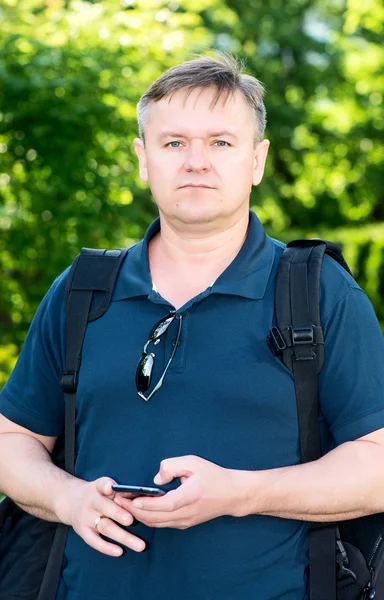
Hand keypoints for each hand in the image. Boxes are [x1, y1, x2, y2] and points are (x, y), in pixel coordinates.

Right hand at [55, 477, 145, 555]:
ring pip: (105, 527)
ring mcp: (86, 518)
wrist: (70, 500)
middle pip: (105, 508)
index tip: (110, 488)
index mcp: (98, 488)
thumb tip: (141, 496)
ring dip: (123, 537)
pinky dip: (107, 548)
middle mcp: (91, 502)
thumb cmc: (96, 493)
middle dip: (118, 514)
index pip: (101, 484)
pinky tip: (120, 551)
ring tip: (140, 545)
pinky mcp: (83, 532)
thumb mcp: (103, 485)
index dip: (106, 486)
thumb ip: (119, 490)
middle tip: (131, 520)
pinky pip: (95, 542)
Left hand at [118, 455, 235, 529]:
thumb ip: (172, 467)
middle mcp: (186, 513)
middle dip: (135, 510)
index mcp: (189, 496)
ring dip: (139, 516)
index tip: (129, 499)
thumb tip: (156, 480)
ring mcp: (185, 521)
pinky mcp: (185, 524)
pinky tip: (139, 509)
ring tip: (124, 505)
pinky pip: (163, 524)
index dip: (145, 504)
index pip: (163, 504)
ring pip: (157, 523)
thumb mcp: (193, 462)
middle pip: (155, 517)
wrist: (232, 495)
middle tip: (118, 501)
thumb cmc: (213, 476)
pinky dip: (149, 518)